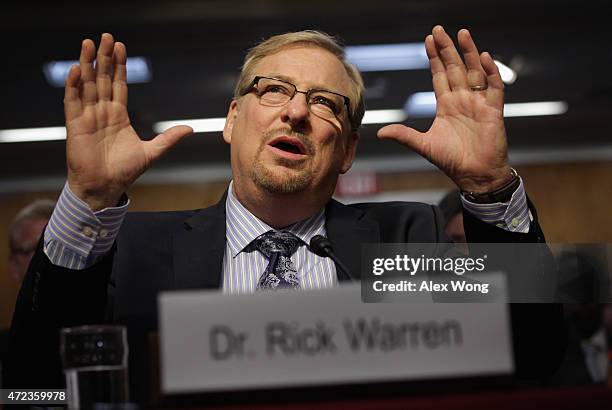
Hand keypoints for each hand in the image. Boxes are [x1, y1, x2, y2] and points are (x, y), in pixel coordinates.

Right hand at [64, 33, 192, 209]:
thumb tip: (190, 129)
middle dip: (104, 58)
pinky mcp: (75, 125)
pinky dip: (73, 86)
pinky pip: (73, 102)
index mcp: (118, 115)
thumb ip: (169, 139)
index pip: (119, 84)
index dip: (120, 66)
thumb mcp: (152, 152)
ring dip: (87, 64)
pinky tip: (76, 70)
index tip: (120, 47)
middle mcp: (102, 112)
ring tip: (88, 44)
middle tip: (105, 36)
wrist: (105, 188)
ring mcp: (87, 117)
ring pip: (87, 85)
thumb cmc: (125, 171)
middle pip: (103, 78)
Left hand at [377, 25, 511, 192]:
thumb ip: (404, 135)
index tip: (428, 40)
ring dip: (469, 53)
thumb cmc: (452, 160)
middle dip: (447, 49)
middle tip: (439, 29)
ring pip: (474, 72)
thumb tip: (380, 133)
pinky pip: (494, 87)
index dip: (434, 58)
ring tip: (462, 34)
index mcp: (446, 105)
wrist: (475, 175)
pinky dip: (490, 72)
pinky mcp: (493, 110)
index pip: (439, 75)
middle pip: (455, 68)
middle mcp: (462, 100)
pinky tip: (483, 58)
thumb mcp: (424, 145)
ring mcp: (478, 103)